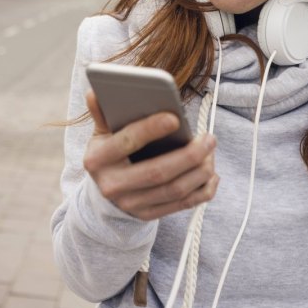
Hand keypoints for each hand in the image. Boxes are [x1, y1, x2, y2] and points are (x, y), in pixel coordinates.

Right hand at [83, 91, 218, 220]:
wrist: (106, 190)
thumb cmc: (110, 152)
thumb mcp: (102, 133)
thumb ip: (103, 113)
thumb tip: (95, 91)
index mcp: (98, 159)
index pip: (126, 142)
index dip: (150, 129)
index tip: (175, 117)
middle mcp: (112, 185)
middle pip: (157, 172)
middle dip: (188, 156)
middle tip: (209, 139)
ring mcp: (131, 204)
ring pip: (173, 190)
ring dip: (199, 172)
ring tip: (211, 153)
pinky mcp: (148, 215)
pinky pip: (181, 205)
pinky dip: (202, 191)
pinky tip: (212, 175)